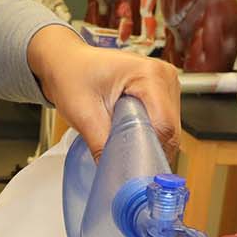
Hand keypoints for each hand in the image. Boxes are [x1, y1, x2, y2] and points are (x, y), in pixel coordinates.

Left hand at [26, 26, 179, 157]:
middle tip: (124, 159)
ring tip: (123, 143)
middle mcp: (164, 75)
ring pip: (169, 128)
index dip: (150, 151)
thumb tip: (116, 175)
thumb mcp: (83, 114)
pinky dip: (148, 133)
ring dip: (148, 142)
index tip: (134, 169)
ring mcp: (166, 83)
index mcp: (149, 74)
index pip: (164, 126)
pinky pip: (163, 122)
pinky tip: (129, 134)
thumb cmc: (72, 77)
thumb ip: (102, 146)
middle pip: (170, 129)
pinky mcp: (162, 91)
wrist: (66, 62)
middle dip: (148, 148)